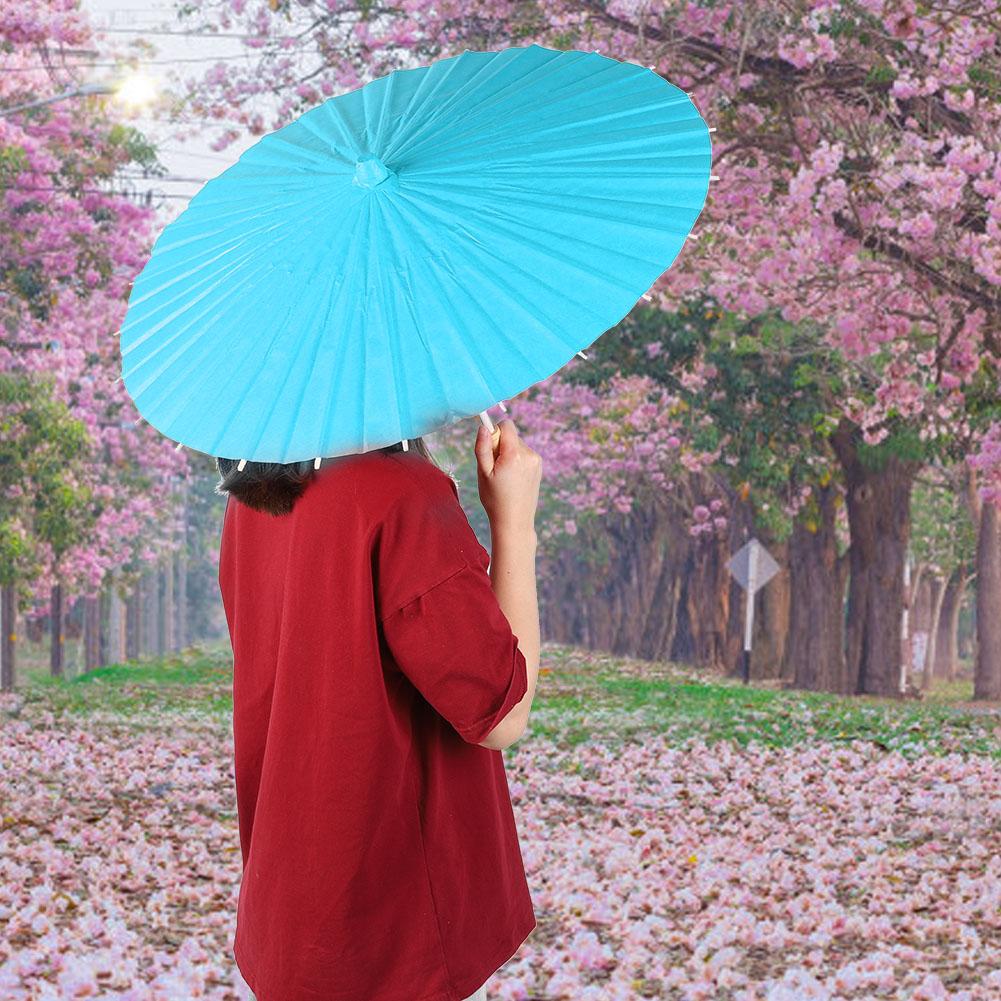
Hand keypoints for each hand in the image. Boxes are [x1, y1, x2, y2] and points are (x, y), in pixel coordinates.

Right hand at [473, 418, 541, 534]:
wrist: (515, 520)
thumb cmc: (495, 499)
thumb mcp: (483, 473)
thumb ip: (483, 448)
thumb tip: (484, 427)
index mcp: (514, 454)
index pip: (507, 425)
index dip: (495, 432)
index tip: (489, 449)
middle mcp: (529, 454)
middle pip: (511, 436)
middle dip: (500, 446)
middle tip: (495, 469)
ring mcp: (536, 461)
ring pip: (517, 445)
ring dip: (509, 454)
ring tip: (505, 476)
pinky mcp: (539, 466)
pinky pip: (524, 454)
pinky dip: (517, 461)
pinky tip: (513, 478)